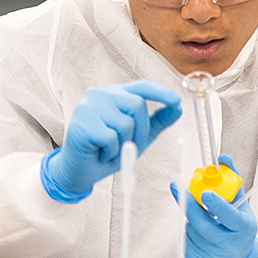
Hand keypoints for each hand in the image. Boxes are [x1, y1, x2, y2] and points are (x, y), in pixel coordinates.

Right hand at [41, 80, 181, 201]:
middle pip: (137, 105)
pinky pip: (111, 138)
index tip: (177, 101)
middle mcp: (101, 94)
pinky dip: (111, 152)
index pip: (141, 86)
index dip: (160, 92)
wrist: (79, 171)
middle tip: (127, 147)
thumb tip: (178, 109)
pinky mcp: (82, 122)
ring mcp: (89, 106)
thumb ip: (156, 121)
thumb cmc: (107, 150)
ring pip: (126, 124)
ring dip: (123, 145)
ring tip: (109, 149)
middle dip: (140, 131)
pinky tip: (99, 153)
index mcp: (115, 94)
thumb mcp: (138, 136)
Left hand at [174, 154, 257, 257]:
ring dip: (190, 218)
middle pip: (203, 225)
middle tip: (178, 187)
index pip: (230, 217)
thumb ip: (231, 180)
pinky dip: (186, 233)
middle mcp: (230, 245)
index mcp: (244, 228)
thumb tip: (222, 157)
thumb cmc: (237, 225)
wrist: (237, 256)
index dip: (217, 205)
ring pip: (191, 232)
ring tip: (200, 218)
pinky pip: (184, 244)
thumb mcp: (240, 203)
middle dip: (189, 205)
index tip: (205, 193)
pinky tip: (196, 233)